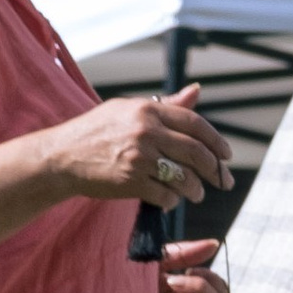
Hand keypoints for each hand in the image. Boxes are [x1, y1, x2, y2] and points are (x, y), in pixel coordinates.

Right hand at [39, 84, 230, 211]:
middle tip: (224, 181)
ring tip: (196, 193)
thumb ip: (166, 106)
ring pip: (184, 177)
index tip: (227, 155)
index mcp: (148, 110)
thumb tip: (197, 92)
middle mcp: (147, 132)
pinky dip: (172, 201)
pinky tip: (170, 200)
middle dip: (215, 170)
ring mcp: (140, 158)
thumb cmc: (99, 131)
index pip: (195, 124)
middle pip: (195, 152)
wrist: (65, 155)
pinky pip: (165, 195)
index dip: (216, 142)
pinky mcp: (131, 182)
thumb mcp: (130, 109)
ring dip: (195, 189)